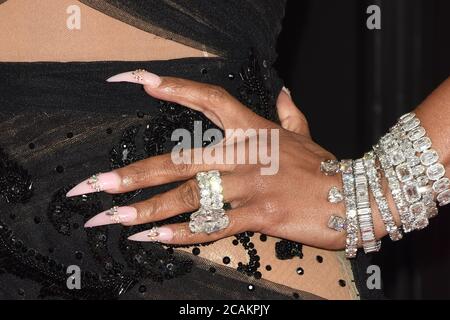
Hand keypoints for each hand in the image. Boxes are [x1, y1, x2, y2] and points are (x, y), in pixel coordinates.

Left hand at [66, 70, 346, 249]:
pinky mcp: (259, 214)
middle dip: (132, 173)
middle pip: (178, 160)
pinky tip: (153, 238)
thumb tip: (284, 92)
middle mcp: (244, 154)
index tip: (137, 81)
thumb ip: (290, 114)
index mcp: (252, 131)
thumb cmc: (326, 166)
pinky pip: (212, 224)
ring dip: (146, 209)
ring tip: (112, 218)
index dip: (172, 88)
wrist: (359, 195)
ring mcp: (250, 185)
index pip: (207, 99)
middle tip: (94, 185)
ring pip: (189, 196)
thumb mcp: (305, 135)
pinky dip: (181, 232)